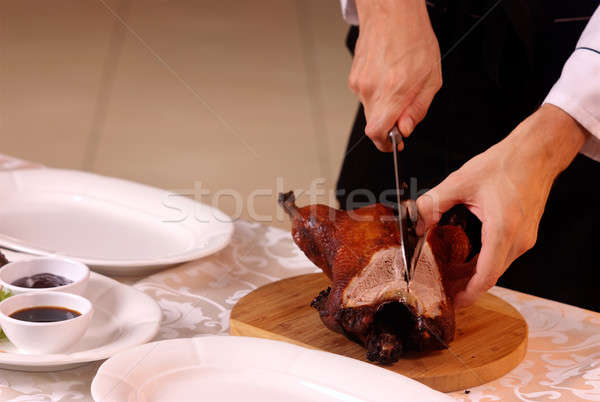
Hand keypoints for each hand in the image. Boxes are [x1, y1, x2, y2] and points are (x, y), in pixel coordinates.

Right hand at [350, 0, 441, 151]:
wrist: (392, 14)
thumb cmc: (413, 39)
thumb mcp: (431, 79)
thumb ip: (418, 108)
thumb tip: (406, 129)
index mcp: (392, 92)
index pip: (377, 133)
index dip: (385, 143)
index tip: (394, 143)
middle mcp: (371, 90)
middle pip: (374, 122)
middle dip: (389, 121)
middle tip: (404, 107)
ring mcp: (359, 83)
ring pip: (370, 108)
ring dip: (384, 104)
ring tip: (398, 82)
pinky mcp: (353, 76)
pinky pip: (365, 94)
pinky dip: (377, 91)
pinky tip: (387, 75)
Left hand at [416, 104, 587, 307]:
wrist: (537, 152)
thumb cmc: (505, 163)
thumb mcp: (460, 181)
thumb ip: (433, 203)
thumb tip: (416, 222)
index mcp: (503, 229)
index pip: (486, 275)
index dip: (468, 293)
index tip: (453, 301)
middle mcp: (518, 239)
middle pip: (491, 276)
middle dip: (466, 287)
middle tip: (443, 289)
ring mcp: (525, 238)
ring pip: (497, 268)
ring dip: (475, 275)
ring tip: (450, 276)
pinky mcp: (525, 234)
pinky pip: (503, 257)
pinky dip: (484, 263)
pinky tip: (466, 260)